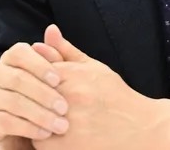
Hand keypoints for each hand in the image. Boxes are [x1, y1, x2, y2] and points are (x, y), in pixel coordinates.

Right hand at [0, 39, 68, 148]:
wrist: (25, 125)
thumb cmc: (42, 93)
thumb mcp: (52, 74)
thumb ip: (55, 52)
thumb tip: (52, 28)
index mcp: (11, 57)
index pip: (20, 53)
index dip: (39, 65)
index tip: (58, 80)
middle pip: (18, 79)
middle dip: (44, 94)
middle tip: (64, 107)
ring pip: (14, 102)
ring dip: (40, 114)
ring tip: (60, 124)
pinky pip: (7, 122)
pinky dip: (29, 127)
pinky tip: (45, 133)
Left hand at [32, 25, 169, 149]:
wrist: (139, 128)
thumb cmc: (114, 95)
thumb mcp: (92, 67)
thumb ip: (66, 50)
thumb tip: (48, 31)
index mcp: (70, 76)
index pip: (33, 72)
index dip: (32, 78)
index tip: (36, 83)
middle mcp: (66, 99)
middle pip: (30, 96)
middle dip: (29, 98)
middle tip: (34, 102)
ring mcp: (66, 125)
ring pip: (31, 120)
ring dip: (33, 119)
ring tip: (44, 118)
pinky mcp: (66, 148)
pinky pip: (40, 142)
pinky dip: (42, 139)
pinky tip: (53, 135)